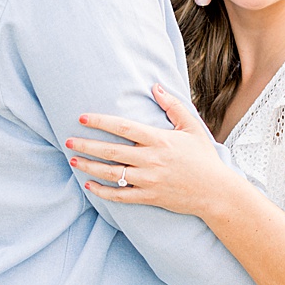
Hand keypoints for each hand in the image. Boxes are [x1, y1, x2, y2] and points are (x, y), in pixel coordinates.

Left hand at [69, 84, 232, 217]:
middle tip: (68, 141)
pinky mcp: (149, 197)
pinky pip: (119, 195)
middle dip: (86, 145)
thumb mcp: (193, 128)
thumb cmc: (204, 158)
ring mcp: (148, 180)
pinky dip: (102, 191)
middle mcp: (151, 160)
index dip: (100, 122)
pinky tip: (89, 184)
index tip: (82, 118)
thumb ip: (173, 106)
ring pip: (111, 173)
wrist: (216, 192)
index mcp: (160, 140)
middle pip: (110, 151)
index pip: (123, 127)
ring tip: (73, 160)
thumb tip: (155, 87)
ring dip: (89, 166)